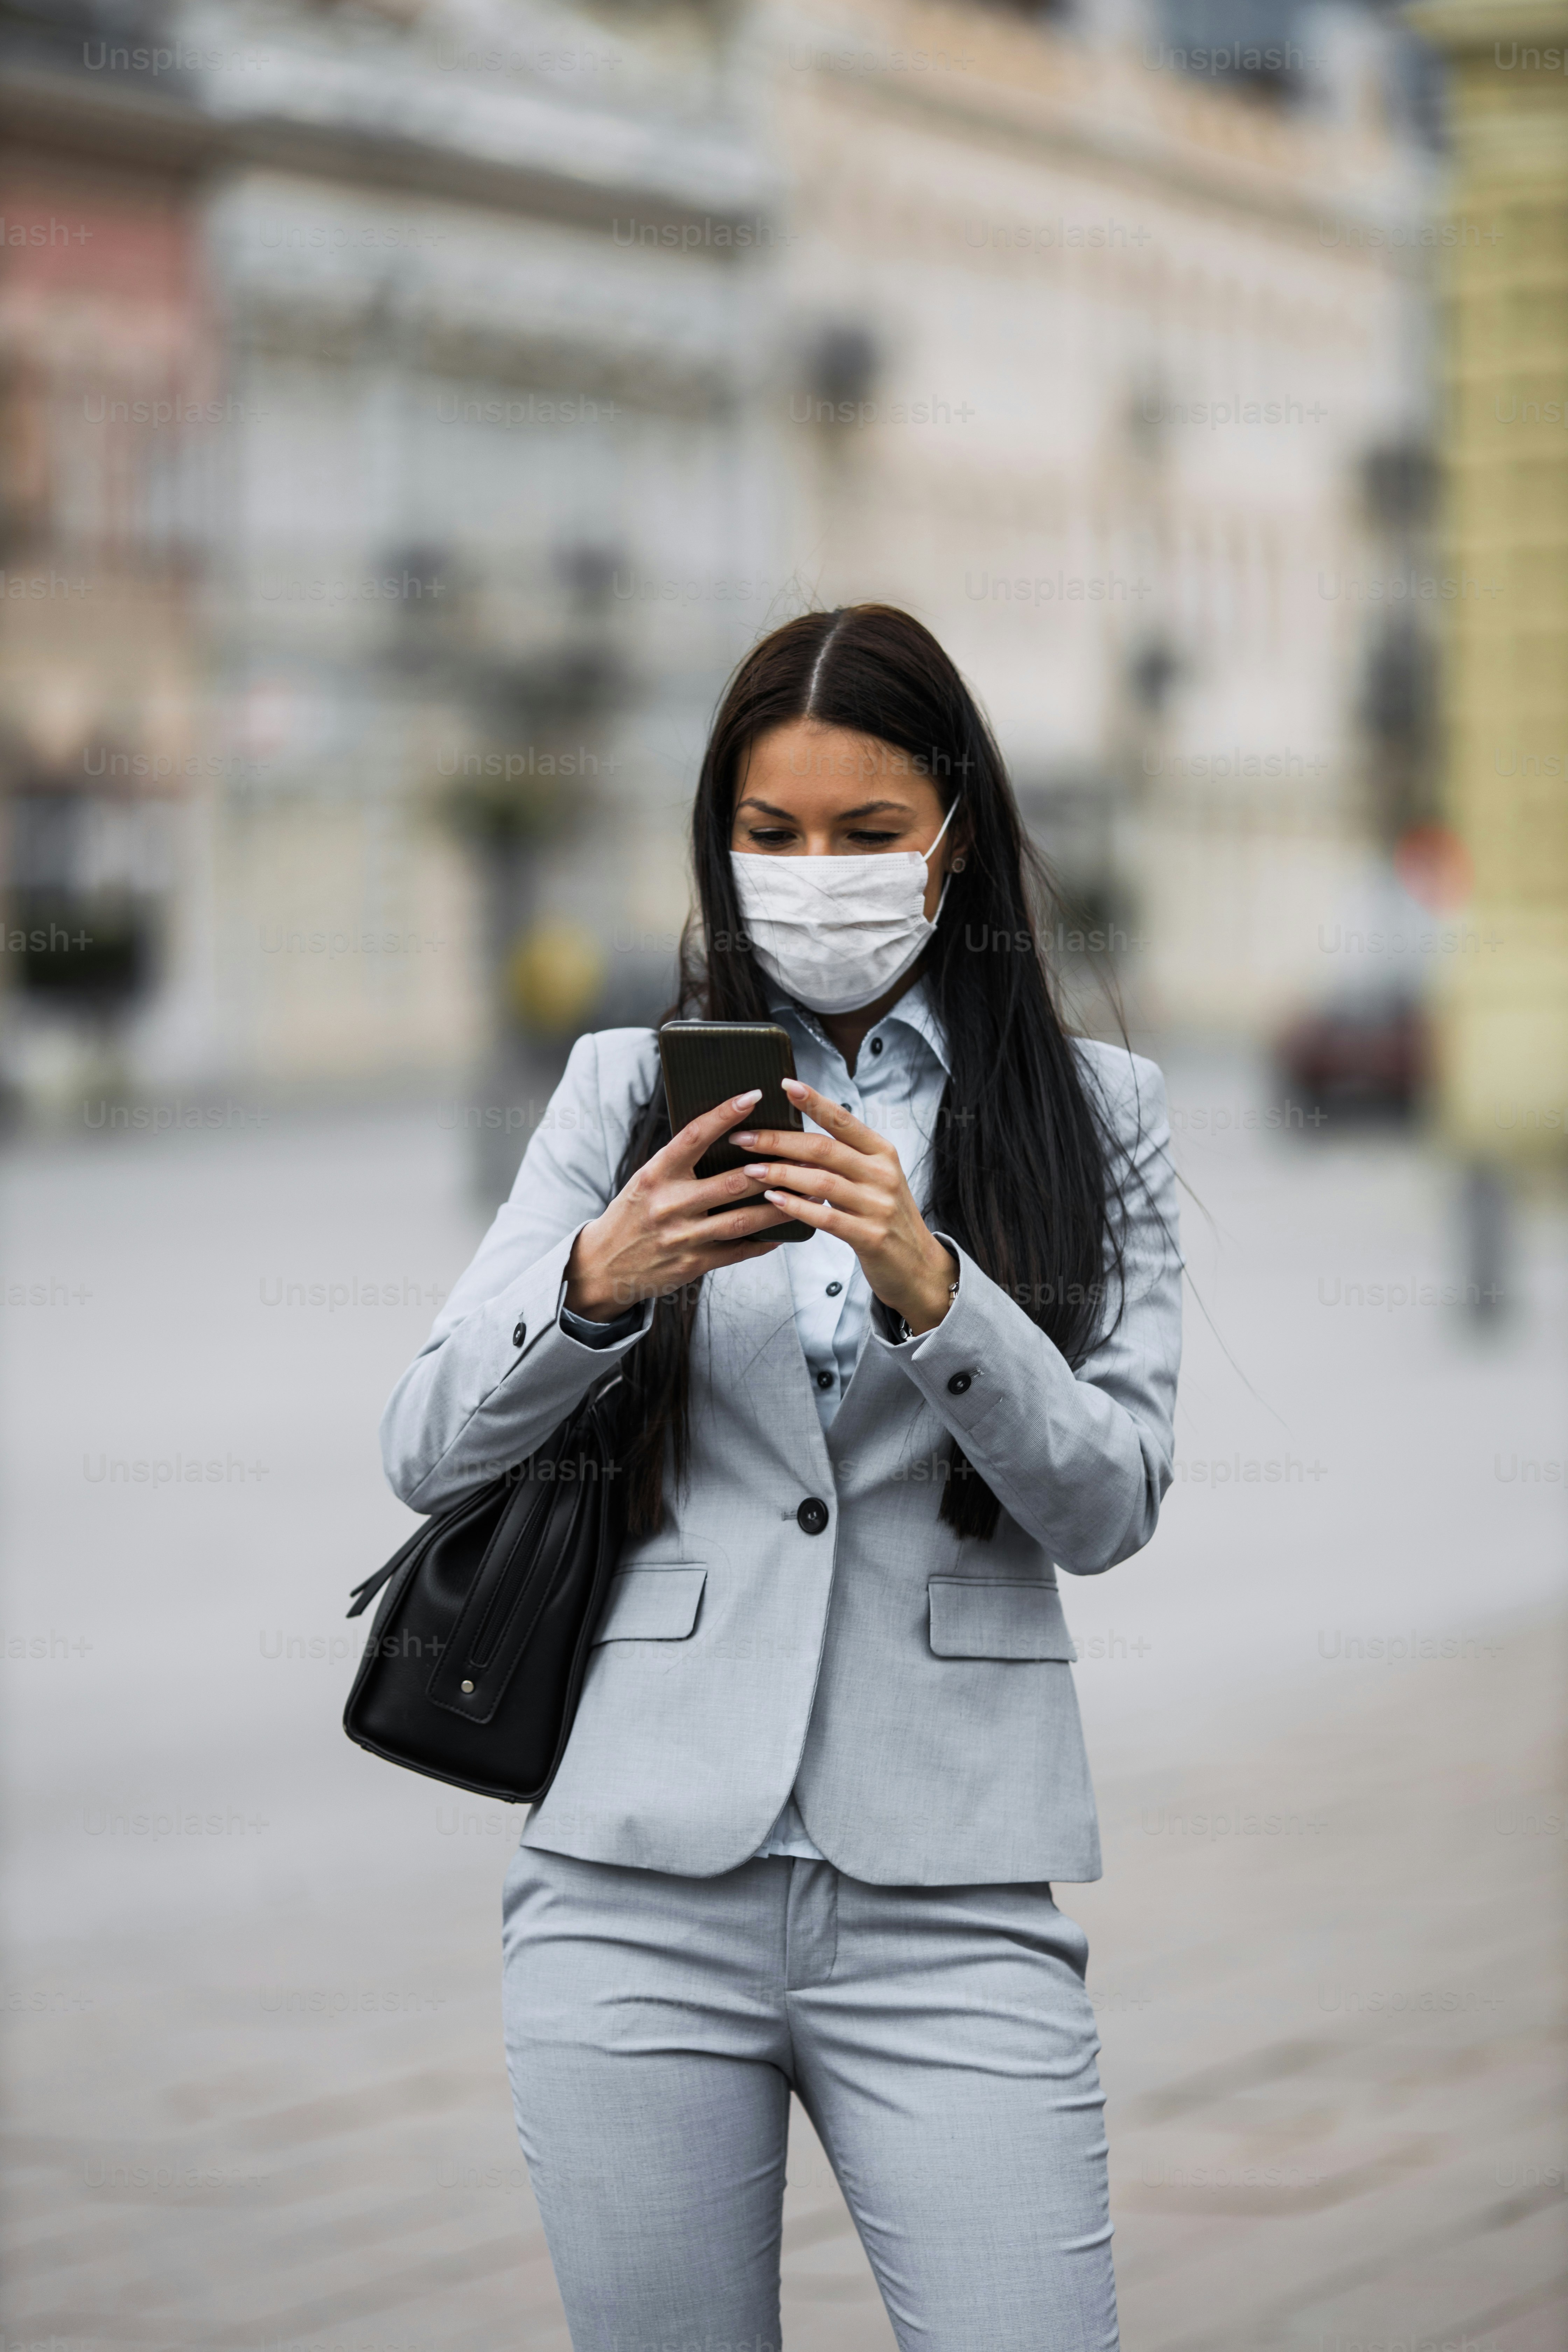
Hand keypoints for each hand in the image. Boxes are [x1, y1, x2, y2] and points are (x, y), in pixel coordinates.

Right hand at [565, 1090, 793, 1319]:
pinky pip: (737, 1251)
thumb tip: (726, 1133)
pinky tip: (785, 1231)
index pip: (693, 1136)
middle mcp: (669, 1204)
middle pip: (732, 1182)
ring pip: (743, 1220)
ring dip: (781, 1206)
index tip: (753, 1095)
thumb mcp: (646, 1180)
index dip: (725, 1114)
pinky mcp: (692, 1264)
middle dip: (774, 1168)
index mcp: (655, 1174)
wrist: (603, 1265)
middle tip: (807, 1154)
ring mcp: (682, 1237)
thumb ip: (680, 1161)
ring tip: (811, 1193)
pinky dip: (764, 1241)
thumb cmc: (632, 1214)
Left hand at [734, 1078, 957, 1333]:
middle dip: (778, 1141)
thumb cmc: (886, 1218)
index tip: (785, 1085)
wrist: (919, 1266)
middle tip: (744, 1138)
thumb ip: (843, 1160)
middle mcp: (882, 1173)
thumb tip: (794, 1143)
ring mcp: (878, 1205)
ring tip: (750, 1170)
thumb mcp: (873, 1180)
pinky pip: (826, 1217)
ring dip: (780, 1174)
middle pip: (823, 1148)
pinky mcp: (871, 1236)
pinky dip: (797, 1207)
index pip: (843, 1119)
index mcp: (882, 1152)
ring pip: (821, 1181)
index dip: (814, 1101)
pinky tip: (774, 1201)